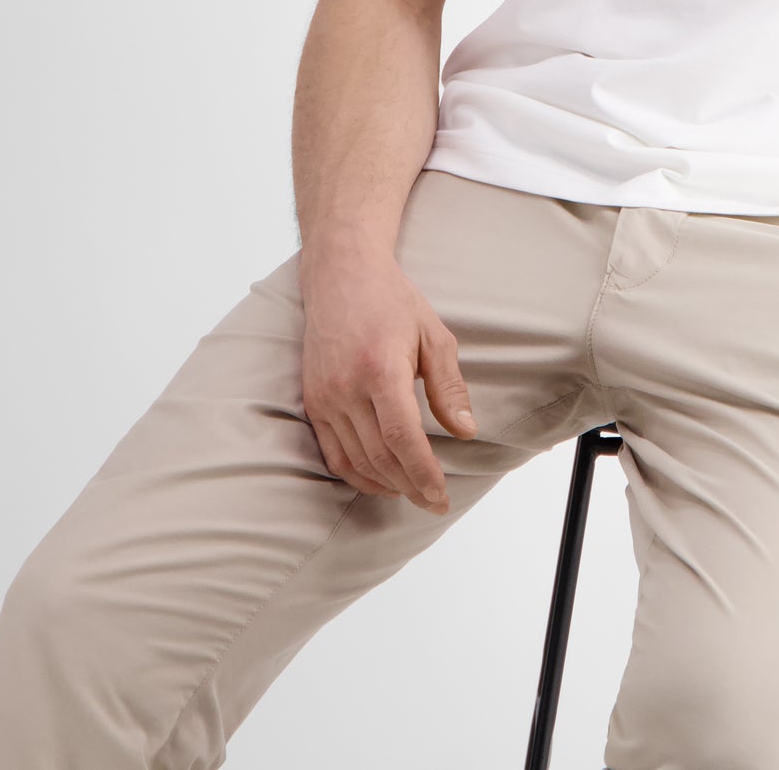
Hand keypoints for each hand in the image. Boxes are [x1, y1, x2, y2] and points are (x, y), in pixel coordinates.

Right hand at [299, 249, 477, 514]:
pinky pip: (332, 453)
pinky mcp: (313, 402)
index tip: (440, 495)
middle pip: (379, 456)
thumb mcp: (434, 335)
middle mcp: (347, 387)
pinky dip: (356, 475)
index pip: (401, 437)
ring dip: (386, 485)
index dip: (422, 473)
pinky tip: (380, 480)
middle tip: (434, 501)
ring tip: (413, 493)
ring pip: (355, 461)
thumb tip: (465, 430)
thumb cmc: (393, 302)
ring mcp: (325, 397)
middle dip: (410, 486)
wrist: (342, 277)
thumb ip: (449, 386)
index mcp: (381, 369)